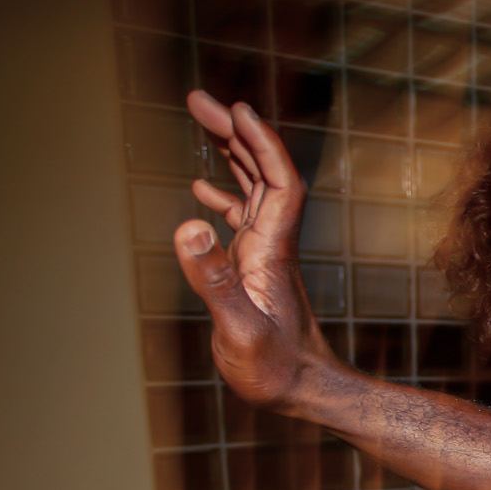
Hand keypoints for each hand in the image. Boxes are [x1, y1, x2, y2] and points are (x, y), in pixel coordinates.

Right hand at [171, 91, 337, 409]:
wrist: (302, 391)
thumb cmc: (274, 369)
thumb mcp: (238, 327)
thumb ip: (212, 278)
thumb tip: (188, 223)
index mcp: (271, 250)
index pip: (277, 182)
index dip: (262, 144)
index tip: (239, 109)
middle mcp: (272, 244)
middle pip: (262, 173)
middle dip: (235, 132)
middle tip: (199, 98)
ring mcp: (263, 254)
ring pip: (252, 189)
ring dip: (230, 153)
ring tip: (201, 119)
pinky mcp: (254, 269)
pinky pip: (241, 218)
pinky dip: (222, 195)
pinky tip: (199, 188)